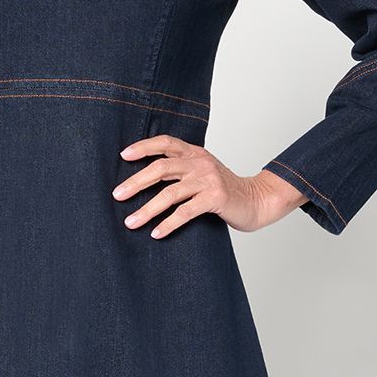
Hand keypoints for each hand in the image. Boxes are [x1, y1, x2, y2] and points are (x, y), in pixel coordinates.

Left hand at [113, 136, 306, 235]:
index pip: (166, 143)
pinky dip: (168, 224)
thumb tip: (146, 179)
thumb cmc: (226, 191)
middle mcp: (201, 163)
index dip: (144, 147)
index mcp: (196, 153)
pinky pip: (185, 212)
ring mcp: (208, 180)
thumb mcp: (204, 173)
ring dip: (147, 209)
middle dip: (136, 182)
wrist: (259, 200)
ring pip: (169, 194)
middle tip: (117, 195)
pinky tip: (156, 233)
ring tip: (130, 222)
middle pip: (161, 168)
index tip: (123, 155)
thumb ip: (182, 171)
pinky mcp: (215, 198)